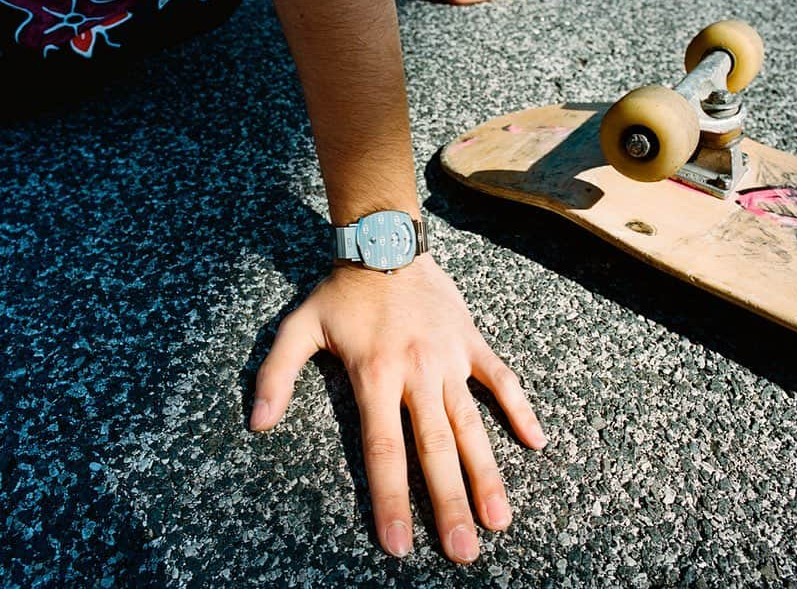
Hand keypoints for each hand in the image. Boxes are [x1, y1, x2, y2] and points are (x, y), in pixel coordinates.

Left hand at [249, 254, 546, 562]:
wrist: (385, 242)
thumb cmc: (341, 291)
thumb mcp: (297, 327)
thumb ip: (276, 375)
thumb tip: (258, 424)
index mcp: (375, 374)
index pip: (384, 450)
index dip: (390, 501)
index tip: (399, 546)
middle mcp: (416, 372)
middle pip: (435, 448)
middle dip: (448, 504)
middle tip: (463, 553)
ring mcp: (449, 358)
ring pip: (472, 423)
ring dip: (486, 473)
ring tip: (499, 520)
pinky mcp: (470, 342)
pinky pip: (501, 379)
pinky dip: (520, 408)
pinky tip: (538, 441)